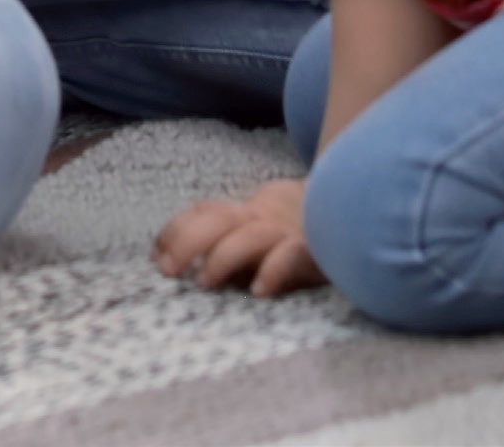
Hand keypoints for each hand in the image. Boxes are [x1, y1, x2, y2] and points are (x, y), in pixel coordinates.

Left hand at [153, 178, 321, 296]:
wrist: (349, 210)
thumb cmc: (290, 231)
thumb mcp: (255, 229)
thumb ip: (225, 240)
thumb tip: (172, 260)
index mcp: (243, 213)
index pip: (204, 212)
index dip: (176, 228)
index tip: (154, 254)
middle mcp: (260, 218)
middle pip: (217, 220)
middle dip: (187, 241)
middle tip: (167, 270)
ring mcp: (284, 231)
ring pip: (248, 236)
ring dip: (223, 257)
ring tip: (204, 282)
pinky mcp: (311, 249)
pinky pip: (289, 256)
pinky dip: (272, 271)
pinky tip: (259, 292)